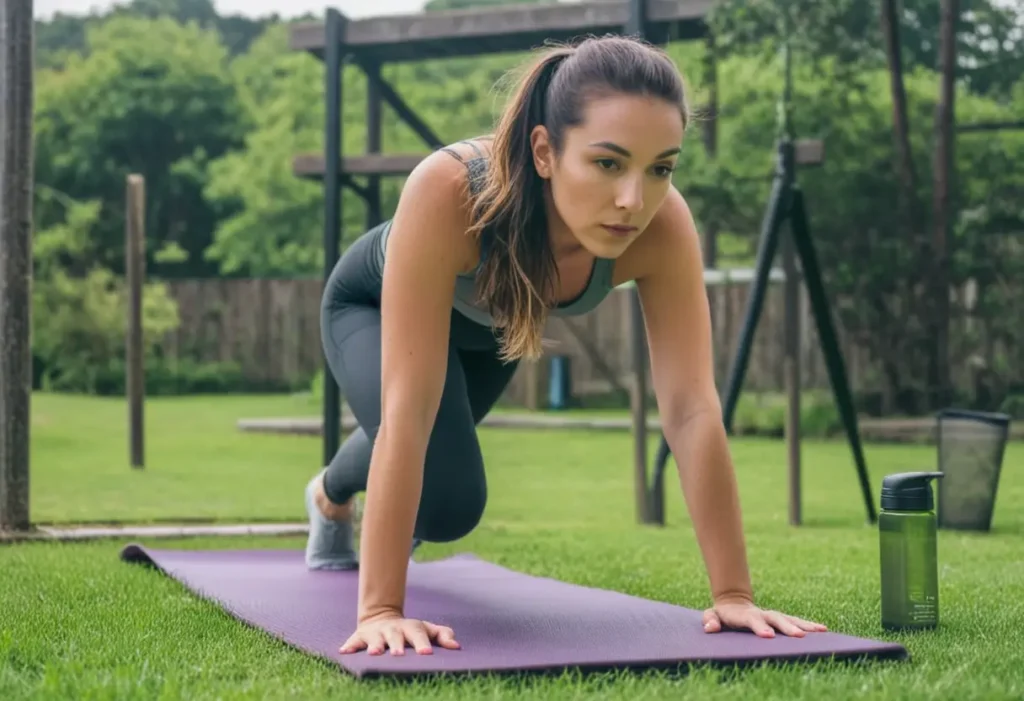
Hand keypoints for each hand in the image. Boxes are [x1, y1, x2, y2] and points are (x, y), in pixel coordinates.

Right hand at [339, 614, 459, 655]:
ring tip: (375, 653)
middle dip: (397, 645)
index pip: (418, 633)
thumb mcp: (426, 630)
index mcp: (411, 627)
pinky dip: (350, 646)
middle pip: (396, 636)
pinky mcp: (360, 637)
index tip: (426, 654)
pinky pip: (354, 641)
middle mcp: (393, 629)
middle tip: (399, 655)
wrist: (382, 618)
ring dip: (375, 645)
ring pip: (375, 638)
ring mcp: (376, 633)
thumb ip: (442, 635)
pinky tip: (344, 652)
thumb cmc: (410, 631)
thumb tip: (456, 647)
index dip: (422, 643)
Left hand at [703, 599, 827, 638]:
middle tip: (800, 636)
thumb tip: (711, 627)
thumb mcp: (712, 615)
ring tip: (820, 631)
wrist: (733, 603)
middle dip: (788, 627)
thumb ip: (710, 620)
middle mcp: (762, 613)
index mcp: (745, 615)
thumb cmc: (722, 614)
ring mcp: (772, 615)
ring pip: (789, 619)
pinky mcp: (780, 619)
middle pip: (776, 619)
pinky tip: (822, 630)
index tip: (768, 635)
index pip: (753, 620)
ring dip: (804, 624)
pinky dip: (808, 625)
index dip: (760, 627)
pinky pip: (795, 622)